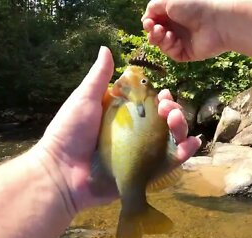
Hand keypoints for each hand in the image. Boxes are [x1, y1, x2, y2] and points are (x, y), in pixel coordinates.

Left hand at [33, 47, 200, 212]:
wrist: (60, 172)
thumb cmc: (69, 132)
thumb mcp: (85, 98)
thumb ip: (98, 76)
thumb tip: (106, 49)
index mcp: (121, 117)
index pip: (149, 105)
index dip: (160, 98)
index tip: (163, 93)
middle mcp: (134, 135)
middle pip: (163, 122)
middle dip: (173, 111)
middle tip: (168, 109)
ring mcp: (140, 155)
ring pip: (170, 140)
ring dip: (180, 128)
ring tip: (175, 121)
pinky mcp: (143, 174)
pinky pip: (167, 164)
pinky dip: (183, 154)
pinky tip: (190, 144)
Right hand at [142, 0, 229, 61]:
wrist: (215, 21)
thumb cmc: (194, 6)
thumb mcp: (168, 0)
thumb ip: (153, 7)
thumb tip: (146, 18)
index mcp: (174, 13)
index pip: (155, 20)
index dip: (149, 22)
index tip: (148, 22)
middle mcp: (177, 27)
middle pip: (156, 34)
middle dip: (152, 32)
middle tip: (155, 28)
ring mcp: (182, 40)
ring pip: (161, 44)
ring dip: (158, 39)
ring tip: (164, 33)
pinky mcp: (186, 53)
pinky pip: (171, 53)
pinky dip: (168, 46)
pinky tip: (173, 40)